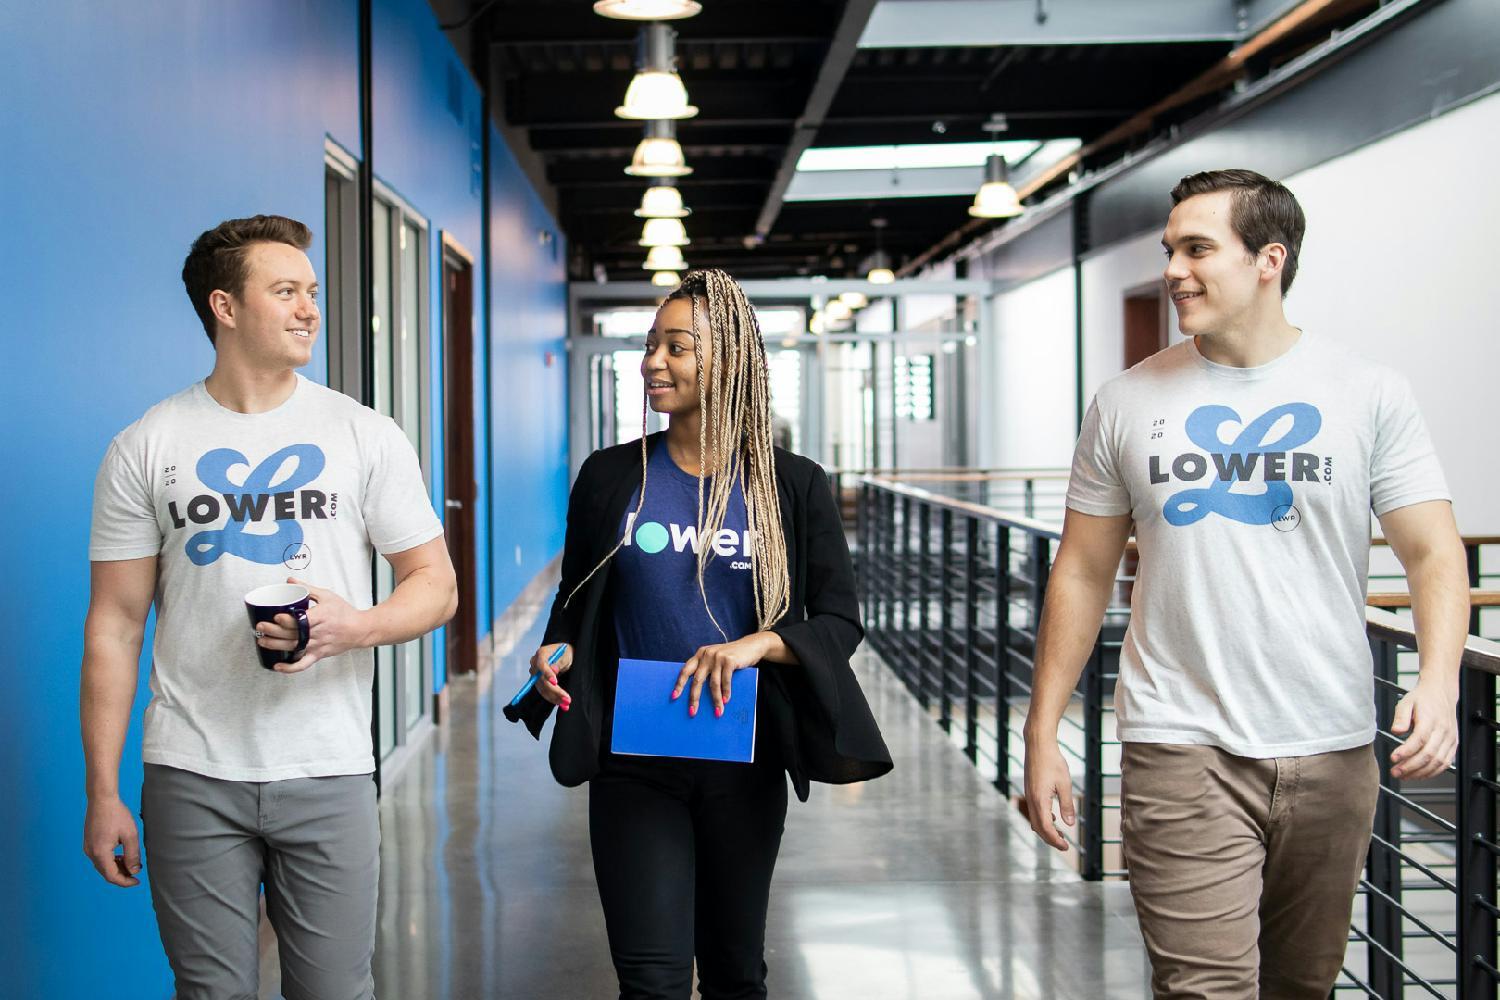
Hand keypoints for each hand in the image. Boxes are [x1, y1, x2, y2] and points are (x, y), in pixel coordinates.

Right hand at [83, 796, 141, 886]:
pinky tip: (121, 856)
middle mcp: (91, 853)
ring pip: (102, 865)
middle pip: (106, 872)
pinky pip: (99, 857)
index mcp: (100, 853)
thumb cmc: (117, 815)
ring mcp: (88, 848)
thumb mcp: (130, 835)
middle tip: (136, 873)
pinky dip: (110, 860)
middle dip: (121, 875)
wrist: (102, 799)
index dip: (125, 881)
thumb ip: (133, 855)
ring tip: (131, 864)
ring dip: (116, 868)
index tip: (137, 881)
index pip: (112, 876)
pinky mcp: (89, 842)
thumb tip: (135, 870)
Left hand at [257, 577, 369, 673]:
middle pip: (293, 634)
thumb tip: (290, 581)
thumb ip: (307, 589)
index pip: (302, 621)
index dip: (287, 620)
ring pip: (294, 648)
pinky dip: (290, 668)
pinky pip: (303, 664)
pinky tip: (277, 666)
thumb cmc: (344, 613)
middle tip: (260, 627)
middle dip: (274, 632)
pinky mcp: (318, 655)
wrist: (360, 630)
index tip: (275, 617)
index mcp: (321, 617)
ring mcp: (318, 645)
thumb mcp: (327, 596)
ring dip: (276, 646)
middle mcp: (319, 633)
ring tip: (262, 641)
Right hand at [528, 643, 572, 710]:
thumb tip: (553, 670)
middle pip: (542, 680)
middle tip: (567, 699)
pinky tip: (562, 705)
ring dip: (555, 698)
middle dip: (555, 691)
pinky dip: (553, 699)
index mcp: (541, 654)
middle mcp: (535, 664)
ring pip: (543, 689)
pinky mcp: (539, 682)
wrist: (564, 655)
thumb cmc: (566, 653)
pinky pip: (544, 692)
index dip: (547, 674)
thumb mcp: (566, 656)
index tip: (555, 682)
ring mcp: (535, 674)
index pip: (541, 665)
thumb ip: (559, 662)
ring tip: (566, 703)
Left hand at [672, 633, 771, 717]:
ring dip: (715, 700)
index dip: (679, 684)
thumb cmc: (732, 656)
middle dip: (694, 698)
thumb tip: (698, 692)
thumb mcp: (716, 658)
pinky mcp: (729, 660)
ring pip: (713, 683)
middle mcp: (706, 655)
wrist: (752, 645)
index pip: (686, 671)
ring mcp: (718, 657)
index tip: (674, 697)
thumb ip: (707, 668)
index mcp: (700, 654)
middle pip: (697, 680)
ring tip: (717, 712)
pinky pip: (726, 681)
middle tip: (692, 712)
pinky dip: (726, 692)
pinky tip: (726, 701)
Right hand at [1023, 737, 1075, 851]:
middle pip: (1038, 827)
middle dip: (1050, 839)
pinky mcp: (1030, 790)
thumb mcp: (1065, 784)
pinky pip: (1034, 811)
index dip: (1055, 840)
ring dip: (1046, 830)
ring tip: (1060, 834)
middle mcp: (1031, 800)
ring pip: (1035, 820)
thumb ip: (1067, 805)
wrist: (1038, 745)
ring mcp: (1029, 795)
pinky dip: (1043, 820)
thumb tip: (1070, 824)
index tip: (1066, 847)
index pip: (1046, 828)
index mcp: (1040, 800)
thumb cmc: (1053, 762)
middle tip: (1064, 845)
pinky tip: (1054, 818)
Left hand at [1389, 676, 1458, 779]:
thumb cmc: (1422, 698)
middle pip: (1429, 754)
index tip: (1393, 758)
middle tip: (1395, 772)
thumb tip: (1396, 730)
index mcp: (1430, 720)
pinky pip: (1446, 762)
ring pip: (1438, 762)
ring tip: (1404, 776)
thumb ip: (1400, 717)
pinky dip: (1433, 772)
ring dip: (1421, 772)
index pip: (1419, 740)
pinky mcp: (1453, 744)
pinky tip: (1419, 774)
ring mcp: (1450, 739)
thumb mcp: (1406, 702)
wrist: (1441, 692)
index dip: (1406, 752)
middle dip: (1411, 766)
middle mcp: (1443, 731)